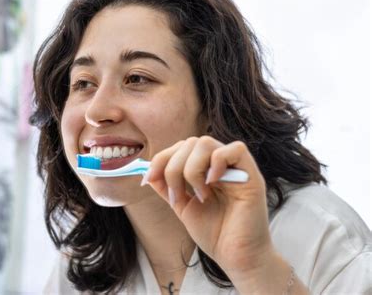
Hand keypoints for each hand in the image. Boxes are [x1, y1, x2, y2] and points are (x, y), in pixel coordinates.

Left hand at [142, 136, 273, 279]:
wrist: (237, 257)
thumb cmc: (215, 234)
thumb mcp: (183, 207)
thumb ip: (168, 188)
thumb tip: (148, 171)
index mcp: (206, 169)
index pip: (182, 147)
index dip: (162, 158)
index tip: (149, 179)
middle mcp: (221, 165)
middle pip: (190, 143)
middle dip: (173, 167)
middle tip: (177, 196)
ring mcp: (237, 168)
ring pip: (205, 143)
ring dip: (192, 169)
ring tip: (199, 195)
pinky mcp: (252, 175)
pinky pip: (235, 149)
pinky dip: (217, 162)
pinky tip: (212, 184)